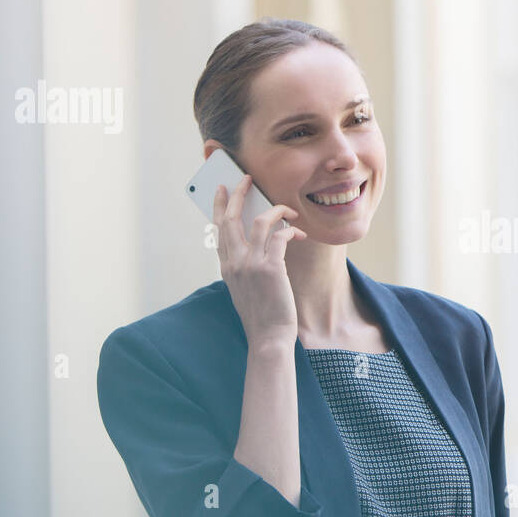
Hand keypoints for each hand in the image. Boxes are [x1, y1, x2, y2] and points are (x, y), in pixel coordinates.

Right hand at [213, 174, 305, 346]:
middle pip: (231, 218)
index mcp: (226, 267)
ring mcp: (251, 264)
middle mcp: (234, 262)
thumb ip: (244, 266)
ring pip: (259, 221)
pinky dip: (290, 230)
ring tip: (288, 210)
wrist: (268, 338)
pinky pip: (280, 236)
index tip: (223, 190)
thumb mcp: (244, 288)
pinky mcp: (271, 268)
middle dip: (238, 194)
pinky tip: (299, 233)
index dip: (220, 206)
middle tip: (246, 178)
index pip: (219, 229)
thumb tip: (256, 245)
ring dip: (276, 210)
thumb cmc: (261, 315)